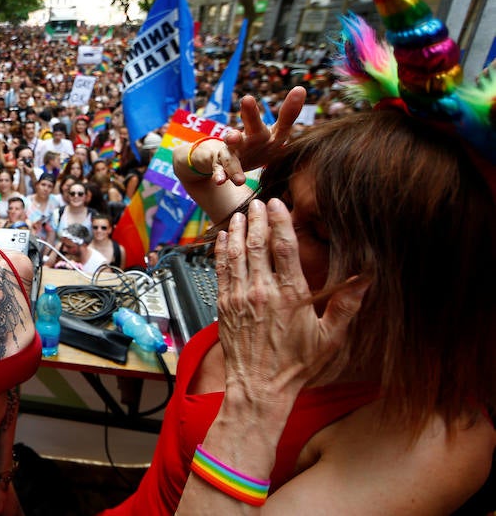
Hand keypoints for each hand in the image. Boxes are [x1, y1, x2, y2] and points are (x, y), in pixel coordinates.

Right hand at [210, 86, 305, 185]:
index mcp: (265, 132)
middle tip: (248, 99)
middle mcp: (248, 137)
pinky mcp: (220, 163)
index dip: (291, 108)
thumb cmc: (257, 146)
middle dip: (250, 112)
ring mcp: (232, 150)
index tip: (300, 90)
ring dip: (235, 156)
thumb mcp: (275, 136)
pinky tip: (220, 181)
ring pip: (232, 151)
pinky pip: (220, 169)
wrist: (225, 158)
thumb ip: (289, 120)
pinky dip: (220, 174)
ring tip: (236, 151)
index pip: (282, 121)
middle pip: (251, 125)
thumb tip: (304, 93)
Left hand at [214, 198, 367, 405]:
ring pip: (237, 254)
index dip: (280, 222)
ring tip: (243, 212)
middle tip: (258, 200)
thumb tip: (366, 278)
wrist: (259, 387)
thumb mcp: (330, 337)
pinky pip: (222, 270)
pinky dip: (222, 250)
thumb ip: (347, 305)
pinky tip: (225, 236)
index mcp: (291, 296)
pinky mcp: (225, 305)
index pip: (285, 248)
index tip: (278, 204)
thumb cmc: (296, 365)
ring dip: (239, 230)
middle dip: (258, 219)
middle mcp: (263, 292)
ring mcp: (240, 298)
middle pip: (258, 245)